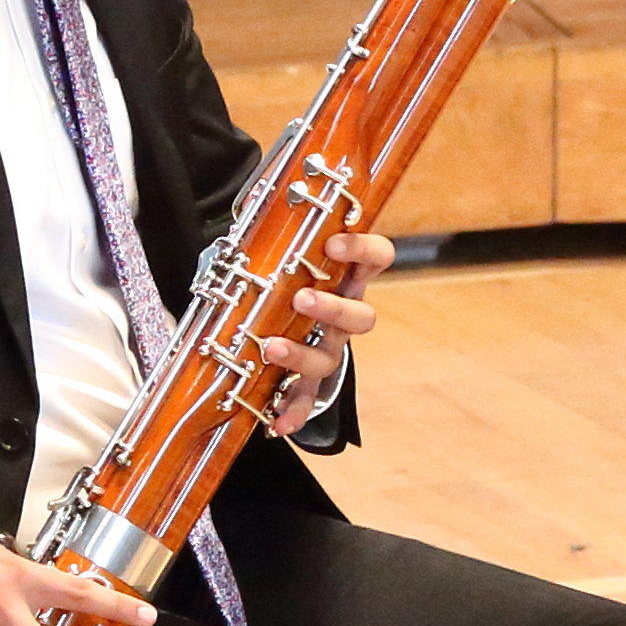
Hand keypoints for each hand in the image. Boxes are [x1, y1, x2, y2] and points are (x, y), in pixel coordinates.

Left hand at [263, 230, 390, 436]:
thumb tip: (248, 200)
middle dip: (334, 310)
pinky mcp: (308, 380)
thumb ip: (270, 233)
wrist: (278, 320)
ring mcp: (328, 349)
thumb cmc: (282, 278)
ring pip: (331, 358)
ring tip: (272, 348)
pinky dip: (292, 412)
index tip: (333, 244)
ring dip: (303, 355)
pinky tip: (277, 424)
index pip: (376, 258)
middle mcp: (344, 316)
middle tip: (303, 299)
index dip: (362, 250)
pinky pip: (305, 400)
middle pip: (361, 317)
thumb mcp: (281, 251)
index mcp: (345, 278)